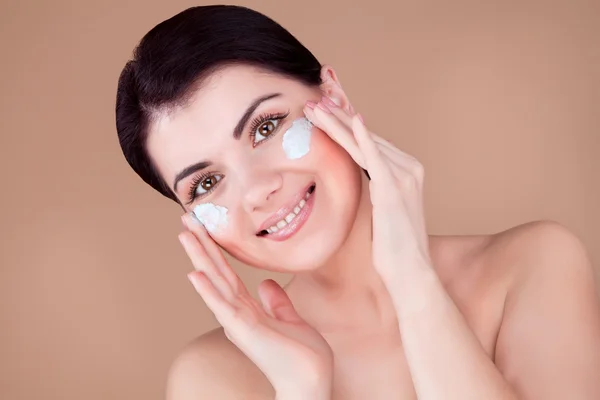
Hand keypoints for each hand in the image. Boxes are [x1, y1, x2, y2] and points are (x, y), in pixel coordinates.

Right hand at [179, 214, 332, 397]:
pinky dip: (207, 291)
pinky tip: (193, 274)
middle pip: (217, 272)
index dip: (215, 250)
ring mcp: (239, 322)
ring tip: (184, 234)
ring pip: (215, 283)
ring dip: (199, 258)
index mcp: (248, 310)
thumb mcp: (292, 320)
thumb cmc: (302, 356)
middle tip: (186, 218)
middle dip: (202, 245)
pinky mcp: (245, 331)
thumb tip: (265, 282)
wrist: (311, 382)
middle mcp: (238, 313)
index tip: (204, 228)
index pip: (227, 274)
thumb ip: (277, 302)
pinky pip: (223, 306)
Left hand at [304, 97, 431, 289]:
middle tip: (315, 96)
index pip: (369, 140)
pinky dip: (361, 137)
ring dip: (337, 121)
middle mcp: (408, 168)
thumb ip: (374, 190)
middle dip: (338, 115)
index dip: (345, 123)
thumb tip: (357, 183)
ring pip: (363, 142)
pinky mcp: (394, 188)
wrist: (409, 273)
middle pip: (365, 135)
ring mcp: (404, 176)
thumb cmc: (392, 248)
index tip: (325, 108)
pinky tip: (350, 118)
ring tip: (314, 106)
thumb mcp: (382, 211)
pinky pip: (374, 157)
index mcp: (405, 171)